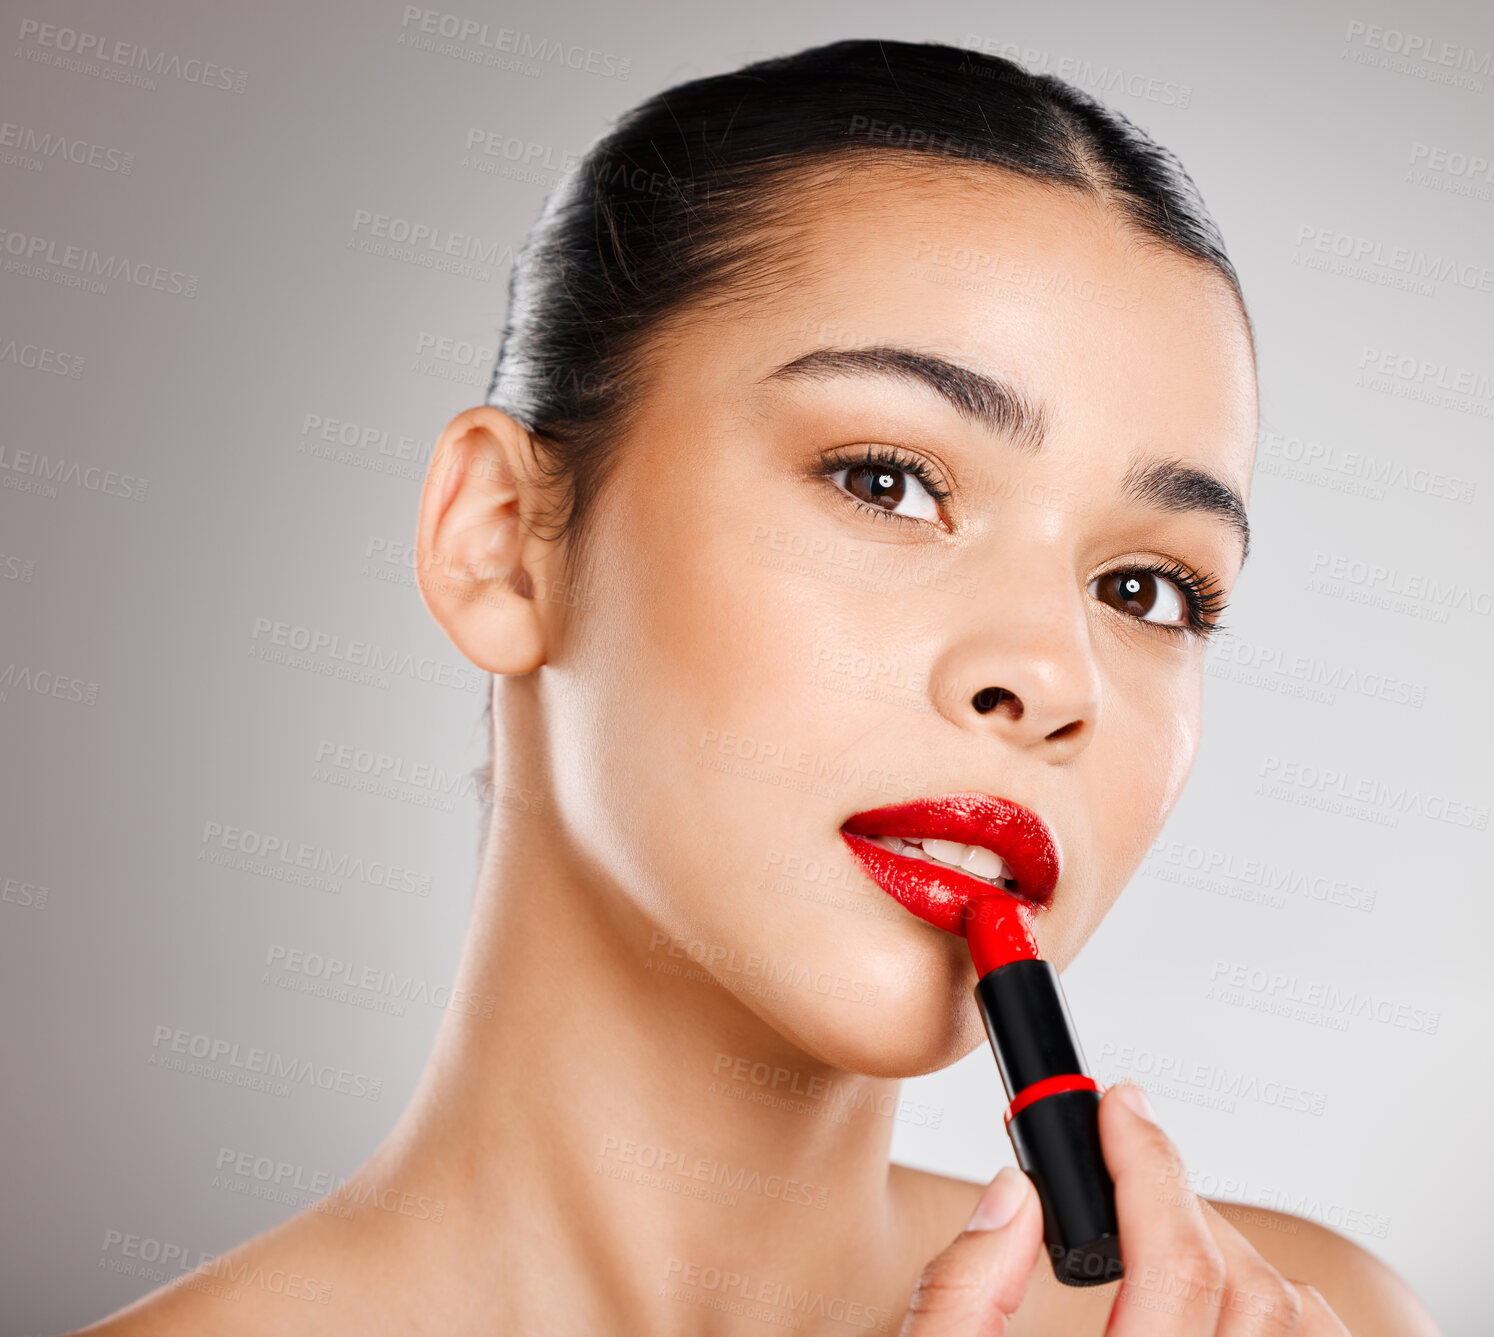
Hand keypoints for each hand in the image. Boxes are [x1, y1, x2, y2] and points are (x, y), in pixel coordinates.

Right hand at [899, 1082, 1351, 1334]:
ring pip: (1295, 1329)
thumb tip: (1015, 1197)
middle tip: (1123, 1163)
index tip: (1118, 1110)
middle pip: (1243, 1289)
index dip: (1148, 1165)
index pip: (1176, 1266)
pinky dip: (1274, 1314)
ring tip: (1165, 1227)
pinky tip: (1216, 1295)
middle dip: (1181, 1200)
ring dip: (1236, 1256)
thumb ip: (960, 1291)